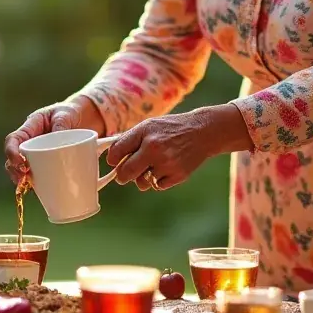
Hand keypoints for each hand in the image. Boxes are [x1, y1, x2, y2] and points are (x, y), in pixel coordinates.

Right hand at [3, 96, 105, 184]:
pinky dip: (38, 184)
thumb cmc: (70, 112)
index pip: (13, 140)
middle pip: (14, 159)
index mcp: (30, 128)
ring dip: (24, 180)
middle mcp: (30, 143)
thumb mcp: (66, 114)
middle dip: (15, 171)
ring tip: (30, 186)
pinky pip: (39, 176)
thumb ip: (61, 124)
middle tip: (24, 178)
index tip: (20, 163)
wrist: (84, 118)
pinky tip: (42, 191)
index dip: (11, 152)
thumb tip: (58, 139)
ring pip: (24, 170)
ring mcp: (38, 155)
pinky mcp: (48, 164)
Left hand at [107, 106, 243, 191]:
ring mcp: (166, 164)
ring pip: (141, 183)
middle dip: (122, 175)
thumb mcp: (149, 126)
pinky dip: (158, 181)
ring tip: (152, 166)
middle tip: (125, 174)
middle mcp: (154, 149)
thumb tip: (110, 156)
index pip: (116, 153)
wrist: (202, 131)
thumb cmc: (171, 128)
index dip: (113, 160)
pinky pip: (157, 186)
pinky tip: (166, 169)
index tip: (115, 161)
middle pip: (125, 174)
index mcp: (144, 134)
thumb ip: (130, 139)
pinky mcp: (178, 176)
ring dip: (143, 178)